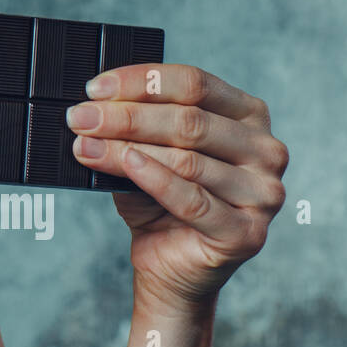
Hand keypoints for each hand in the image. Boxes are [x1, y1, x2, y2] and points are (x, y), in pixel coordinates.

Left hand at [65, 63, 287, 316]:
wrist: (169, 265)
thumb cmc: (160, 201)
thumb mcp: (145, 152)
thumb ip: (133, 127)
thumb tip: (94, 107)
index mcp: (249, 116)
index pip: (195, 83)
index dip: (141, 81)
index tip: (95, 88)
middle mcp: (265, 150)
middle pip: (190, 120)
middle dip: (125, 117)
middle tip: (80, 118)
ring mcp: (263, 194)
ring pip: (187, 159)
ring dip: (127, 148)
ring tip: (86, 145)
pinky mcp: (247, 233)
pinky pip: (193, 200)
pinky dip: (154, 179)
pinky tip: (126, 164)